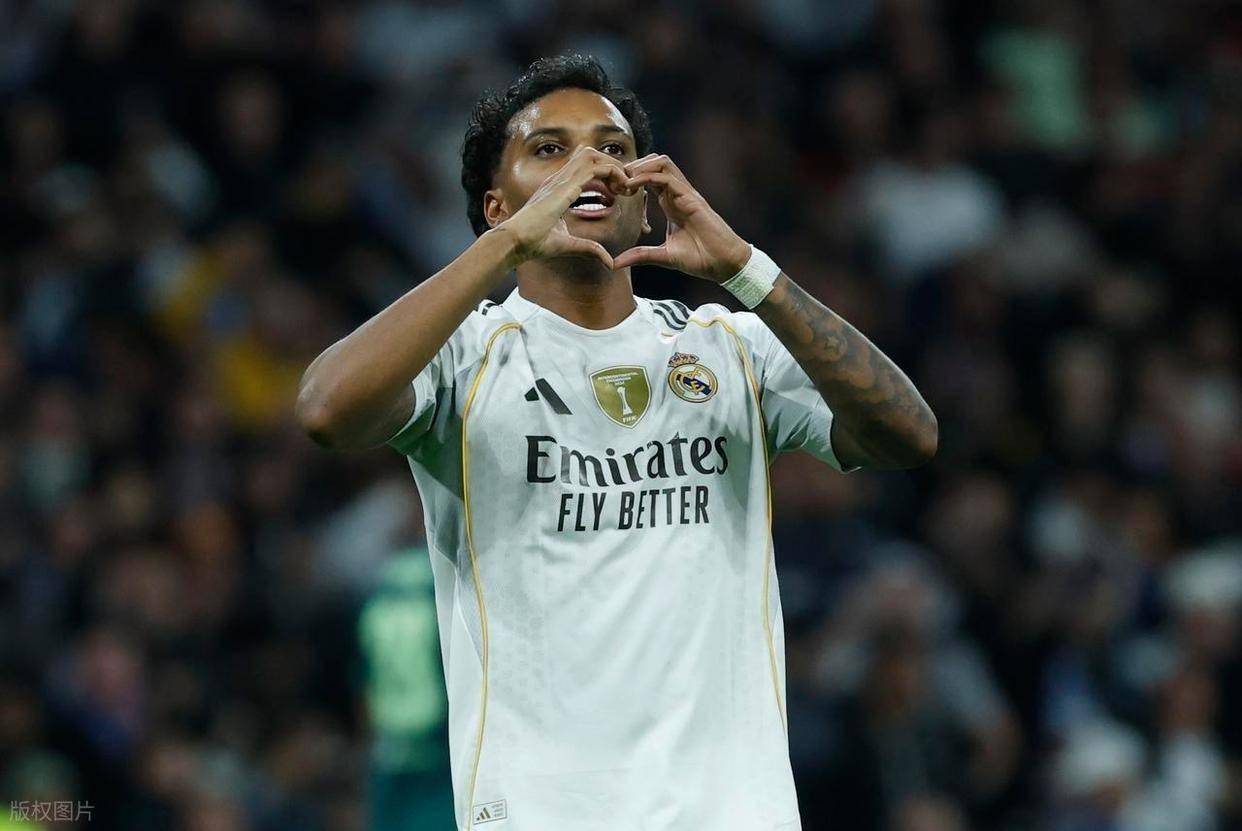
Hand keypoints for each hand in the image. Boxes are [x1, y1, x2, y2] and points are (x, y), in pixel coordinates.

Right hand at [494, 146, 634, 269]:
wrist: (517, 241)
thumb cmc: (534, 243)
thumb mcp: (569, 245)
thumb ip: (590, 249)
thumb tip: (610, 262)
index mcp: (559, 188)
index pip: (586, 169)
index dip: (605, 176)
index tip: (618, 194)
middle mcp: (560, 179)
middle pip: (591, 155)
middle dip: (612, 166)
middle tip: (624, 187)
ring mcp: (562, 179)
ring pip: (594, 156)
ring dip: (614, 167)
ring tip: (624, 187)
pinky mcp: (566, 185)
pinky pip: (596, 168)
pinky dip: (612, 173)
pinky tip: (620, 190)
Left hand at [611, 154, 750, 282]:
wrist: (723, 263)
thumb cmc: (700, 258)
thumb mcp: (663, 256)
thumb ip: (640, 255)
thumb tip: (615, 263)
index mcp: (670, 203)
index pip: (648, 178)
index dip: (630, 179)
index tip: (613, 191)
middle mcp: (677, 194)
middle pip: (653, 163)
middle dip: (632, 167)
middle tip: (615, 183)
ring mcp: (685, 193)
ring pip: (661, 163)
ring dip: (640, 167)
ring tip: (623, 182)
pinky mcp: (691, 198)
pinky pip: (667, 178)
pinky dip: (647, 177)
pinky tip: (632, 187)